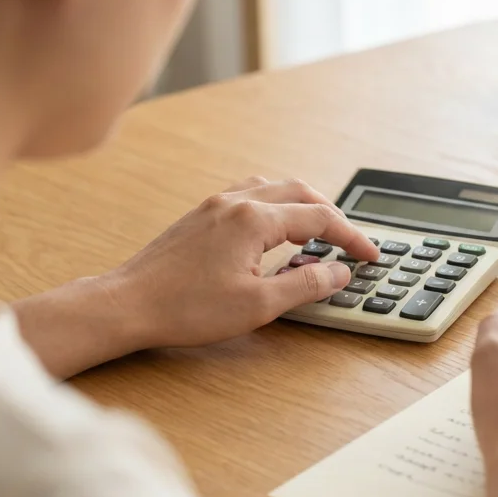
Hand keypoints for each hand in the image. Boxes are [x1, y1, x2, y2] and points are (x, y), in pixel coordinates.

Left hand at [104, 177, 381, 349]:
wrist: (127, 304)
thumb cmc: (185, 308)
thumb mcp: (258, 305)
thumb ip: (305, 284)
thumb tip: (338, 271)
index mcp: (254, 219)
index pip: (321, 217)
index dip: (352, 237)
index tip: (370, 255)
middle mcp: (235, 201)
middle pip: (300, 192)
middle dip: (331, 214)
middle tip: (348, 241)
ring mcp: (214, 204)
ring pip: (273, 188)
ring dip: (301, 206)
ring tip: (315, 234)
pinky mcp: (200, 215)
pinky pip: (249, 195)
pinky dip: (274, 207)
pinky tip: (273, 232)